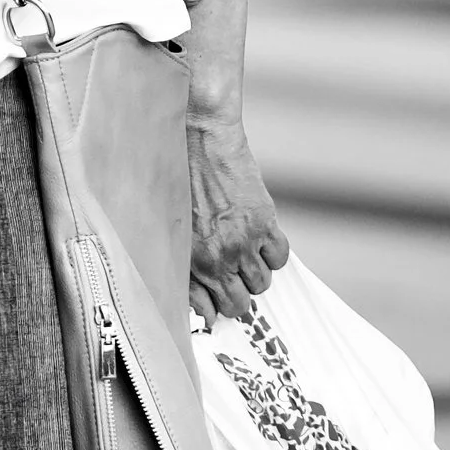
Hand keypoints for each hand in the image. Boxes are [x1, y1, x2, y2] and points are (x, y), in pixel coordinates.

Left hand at [187, 116, 288, 325]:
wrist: (198, 140)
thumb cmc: (175, 180)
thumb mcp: (170, 229)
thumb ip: (183, 267)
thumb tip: (199, 304)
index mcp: (190, 261)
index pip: (211, 309)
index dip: (216, 308)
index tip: (217, 302)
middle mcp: (217, 257)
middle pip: (239, 304)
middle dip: (237, 296)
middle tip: (233, 280)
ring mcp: (243, 241)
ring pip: (262, 284)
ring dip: (255, 275)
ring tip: (244, 256)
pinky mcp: (264, 222)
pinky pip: (280, 257)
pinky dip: (274, 255)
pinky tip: (260, 241)